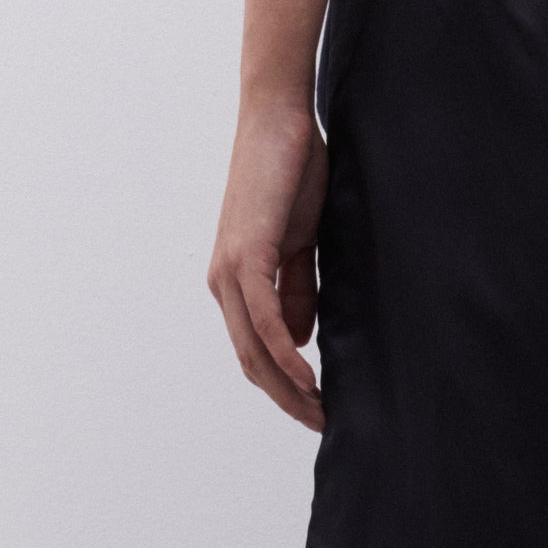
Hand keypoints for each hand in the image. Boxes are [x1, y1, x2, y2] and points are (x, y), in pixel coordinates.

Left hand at [208, 97, 329, 432]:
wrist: (280, 122)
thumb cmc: (293, 174)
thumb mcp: (300, 243)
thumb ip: (297, 290)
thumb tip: (298, 339)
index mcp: (237, 280)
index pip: (256, 351)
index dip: (284, 387)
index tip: (318, 410)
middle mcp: (224, 282)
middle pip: (251, 361)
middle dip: (287, 400)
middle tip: (322, 425)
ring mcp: (230, 272)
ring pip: (254, 350)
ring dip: (287, 388)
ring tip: (319, 411)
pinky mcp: (245, 257)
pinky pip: (263, 321)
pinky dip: (285, 353)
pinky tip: (308, 377)